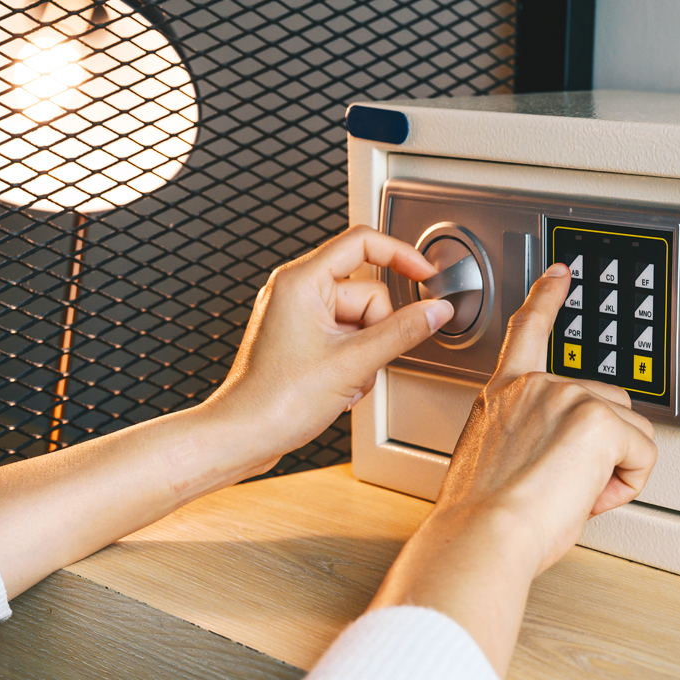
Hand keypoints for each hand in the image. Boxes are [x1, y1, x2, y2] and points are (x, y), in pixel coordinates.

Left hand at [204, 224, 453, 475]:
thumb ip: (403, 332)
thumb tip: (436, 311)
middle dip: (377, 332)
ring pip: (361, 321)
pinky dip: (352, 363)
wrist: (243, 436)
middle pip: (367, 293)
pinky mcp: (301, 339)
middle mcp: (296, 291)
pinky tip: (339, 387)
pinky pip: (346, 338)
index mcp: (301, 281)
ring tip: (345, 381)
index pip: (363, 243)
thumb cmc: (276, 401)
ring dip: (366, 354)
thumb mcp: (354, 363)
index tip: (426, 275)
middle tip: (362, 362)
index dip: (402, 255)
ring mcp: (298, 316)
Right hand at [368, 262, 657, 676]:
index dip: (546, 296)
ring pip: (629, 429)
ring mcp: (567, 397)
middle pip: (606, 401)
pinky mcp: (597, 419)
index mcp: (503, 394)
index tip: (560, 273)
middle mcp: (534, 386)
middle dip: (603, 446)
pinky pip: (643, 454)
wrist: (482, 536)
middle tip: (566, 487)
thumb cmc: (481, 521)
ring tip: (572, 495)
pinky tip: (590, 497)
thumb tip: (557, 463)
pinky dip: (628, 484)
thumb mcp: (493, 464)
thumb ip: (525, 441)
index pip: (528, 331)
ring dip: (615, 467)